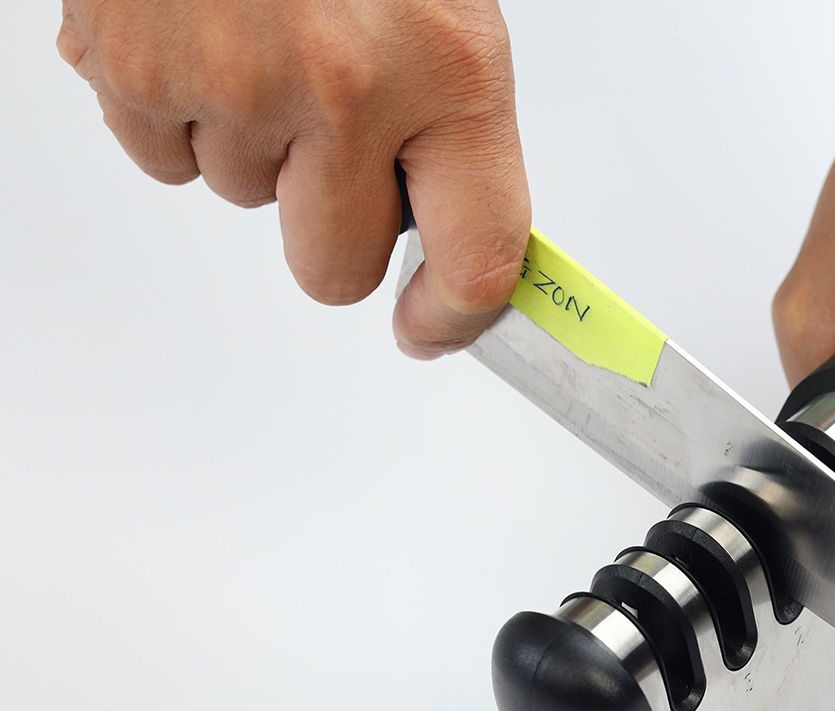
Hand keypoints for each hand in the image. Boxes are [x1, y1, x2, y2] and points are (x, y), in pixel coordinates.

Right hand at [57, 0, 529, 357]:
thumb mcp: (443, 9)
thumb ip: (449, 123)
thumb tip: (450, 233)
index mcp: (449, 66)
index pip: (477, 259)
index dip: (455, 318)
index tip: (434, 326)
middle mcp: (342, 86)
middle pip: (332, 269)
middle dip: (331, 228)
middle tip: (332, 151)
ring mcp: (228, 82)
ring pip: (243, 202)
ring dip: (257, 149)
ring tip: (263, 41)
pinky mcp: (128, 70)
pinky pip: (165, 159)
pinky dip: (181, 114)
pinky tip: (206, 36)